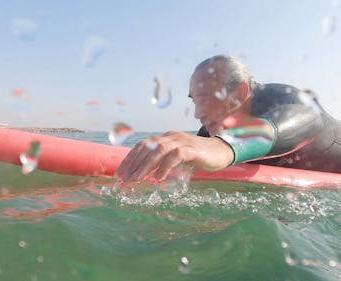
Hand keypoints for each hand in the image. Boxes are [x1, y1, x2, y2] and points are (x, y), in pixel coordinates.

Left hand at [115, 131, 233, 182]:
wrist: (221, 152)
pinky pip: (176, 155)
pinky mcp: (193, 149)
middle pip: (147, 147)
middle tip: (124, 179)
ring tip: (137, 180)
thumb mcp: (176, 157)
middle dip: (133, 164)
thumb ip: (163, 162)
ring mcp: (182, 141)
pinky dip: (165, 166)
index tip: (119, 173)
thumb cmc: (197, 156)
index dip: (129, 159)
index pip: (142, 145)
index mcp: (165, 138)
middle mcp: (171, 137)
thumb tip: (144, 175)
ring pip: (159, 150)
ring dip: (145, 166)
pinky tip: (158, 177)